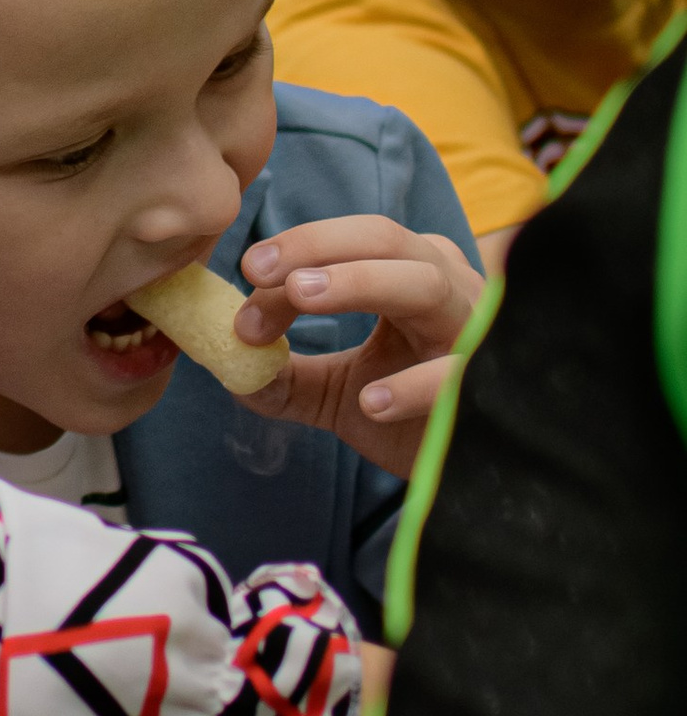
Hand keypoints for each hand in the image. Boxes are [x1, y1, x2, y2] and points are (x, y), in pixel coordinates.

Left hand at [227, 213, 486, 469]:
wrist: (469, 475)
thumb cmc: (409, 418)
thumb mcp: (336, 392)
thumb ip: (284, 378)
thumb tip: (227, 366)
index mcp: (414, 274)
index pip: (351, 244)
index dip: (295, 252)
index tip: (245, 279)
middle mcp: (450, 288)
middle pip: (387, 240)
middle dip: (317, 246)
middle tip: (257, 270)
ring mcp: (476, 334)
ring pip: (426, 285)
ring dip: (360, 281)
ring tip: (300, 293)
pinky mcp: (487, 389)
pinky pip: (457, 374)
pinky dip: (415, 384)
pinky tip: (370, 403)